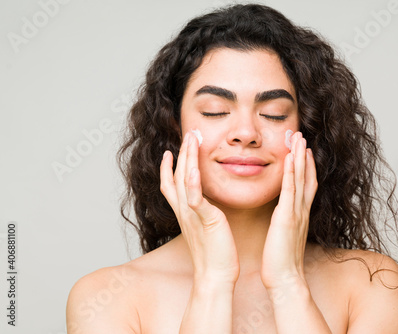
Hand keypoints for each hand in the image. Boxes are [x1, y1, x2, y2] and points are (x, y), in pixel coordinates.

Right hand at [160, 131, 239, 283]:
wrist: (216, 276)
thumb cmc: (215, 254)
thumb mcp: (206, 228)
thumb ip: (203, 213)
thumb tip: (206, 205)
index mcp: (185, 213)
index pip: (171, 185)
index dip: (168, 168)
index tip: (170, 151)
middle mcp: (184, 212)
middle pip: (175, 176)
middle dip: (181, 153)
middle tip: (188, 134)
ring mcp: (192, 215)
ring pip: (183, 181)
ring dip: (186, 158)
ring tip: (192, 139)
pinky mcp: (205, 220)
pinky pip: (195, 198)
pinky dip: (192, 182)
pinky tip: (193, 168)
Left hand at [261, 131, 317, 290]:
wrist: (285, 279)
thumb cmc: (281, 261)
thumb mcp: (284, 236)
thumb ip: (285, 222)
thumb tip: (282, 215)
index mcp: (299, 215)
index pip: (306, 185)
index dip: (306, 166)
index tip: (304, 150)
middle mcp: (301, 211)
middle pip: (306, 177)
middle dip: (304, 155)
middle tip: (302, 135)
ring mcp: (296, 213)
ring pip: (300, 179)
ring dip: (299, 157)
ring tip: (298, 138)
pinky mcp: (287, 218)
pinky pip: (289, 191)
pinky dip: (291, 173)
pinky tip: (290, 158)